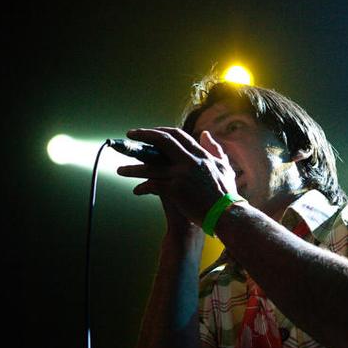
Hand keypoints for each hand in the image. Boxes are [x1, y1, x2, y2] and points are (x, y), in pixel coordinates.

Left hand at [117, 127, 238, 228]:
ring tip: (120, 170)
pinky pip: (152, 185)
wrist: (227, 215)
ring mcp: (182, 175)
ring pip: (151, 166)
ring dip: (133, 168)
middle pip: (162, 141)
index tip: (148, 132)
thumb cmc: (226, 195)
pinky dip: (142, 188)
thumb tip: (206, 134)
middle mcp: (190, 161)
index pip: (177, 135)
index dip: (160, 131)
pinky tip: (136, 191)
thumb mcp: (224, 167)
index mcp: (201, 155)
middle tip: (130, 135)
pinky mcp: (175, 191)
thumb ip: (215, 149)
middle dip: (143, 136)